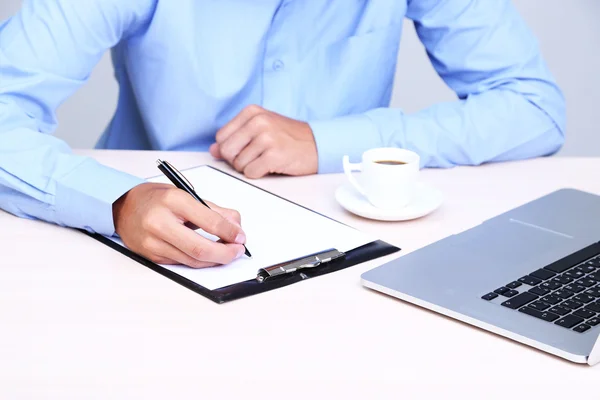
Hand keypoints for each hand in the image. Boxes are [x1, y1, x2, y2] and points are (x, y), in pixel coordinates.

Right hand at [112, 183, 246, 267]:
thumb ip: (213, 210)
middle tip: (238, 251)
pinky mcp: (152, 256)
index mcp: (173, 201)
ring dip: (215, 260)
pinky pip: (182, 263)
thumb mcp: (186, 194)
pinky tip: (210, 255)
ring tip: (227, 253)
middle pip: (200, 248)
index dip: (230, 232)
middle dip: (225, 254)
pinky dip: (200, 261)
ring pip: (192, 260)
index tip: (241, 236)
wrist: (122, 207)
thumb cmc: (156, 199)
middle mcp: (160, 223)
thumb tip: (236, 226)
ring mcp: (153, 242)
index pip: (209, 221)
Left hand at [209, 105, 317, 178]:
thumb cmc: (288, 137)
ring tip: (266, 159)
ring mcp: (267, 138)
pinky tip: (271, 165)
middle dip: (237, 160)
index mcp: (252, 112)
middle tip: (255, 157)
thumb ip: (235, 137)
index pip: (221, 137)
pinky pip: (251, 173)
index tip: (245, 149)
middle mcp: (258, 122)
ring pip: (238, 164)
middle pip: (227, 151)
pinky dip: (258, 174)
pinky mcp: (274, 155)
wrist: (317, 144)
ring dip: (250, 168)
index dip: (229, 149)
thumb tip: (213, 150)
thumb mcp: (261, 129)